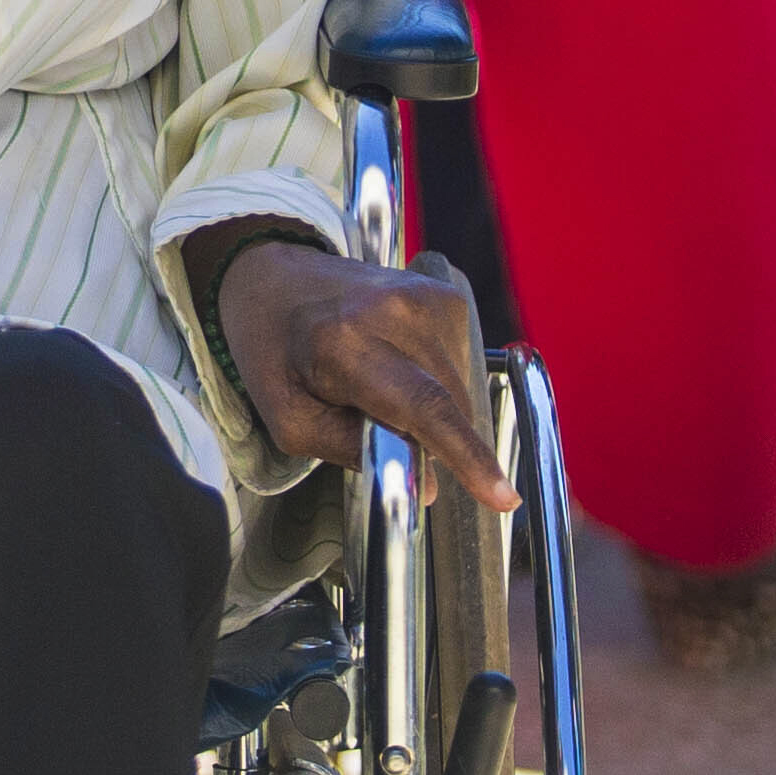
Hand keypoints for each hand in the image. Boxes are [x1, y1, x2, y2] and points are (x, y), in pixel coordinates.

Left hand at [205, 236, 515, 512]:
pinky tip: (395, 365)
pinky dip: (434, 380)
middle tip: (374, 425)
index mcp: (345, 342)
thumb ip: (352, 452)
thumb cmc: (274, 350)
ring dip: (431, 409)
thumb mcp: (290, 419)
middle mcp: (394, 311)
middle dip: (428, 439)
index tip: (503, 499)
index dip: (468, 457)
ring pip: (459, 389)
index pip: (424, 407)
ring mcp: (425, 297)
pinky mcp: (443, 294)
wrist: (272, 275)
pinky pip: (459, 362)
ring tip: (376, 386)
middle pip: (447, 407)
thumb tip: (428, 486)